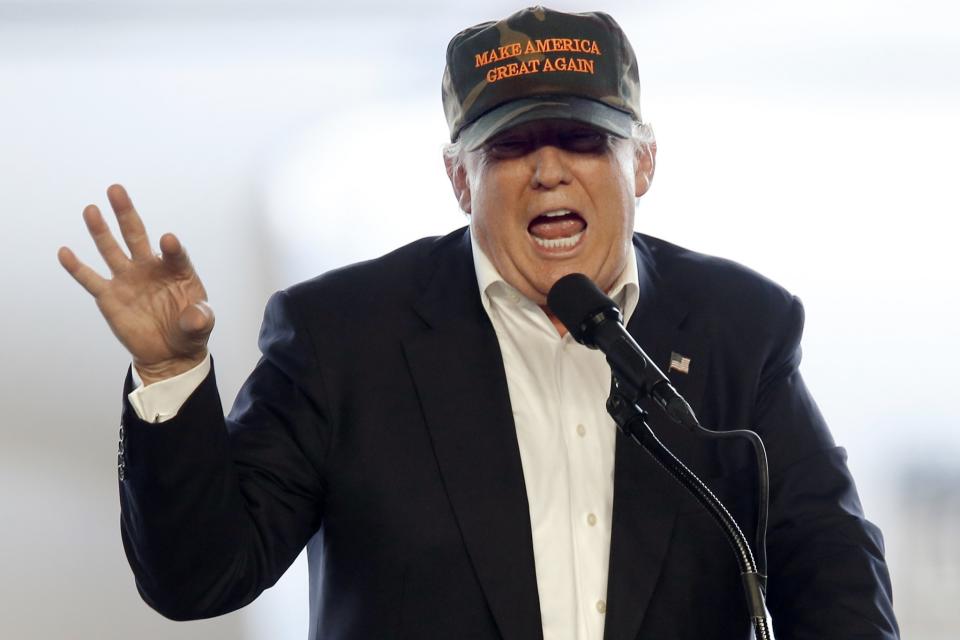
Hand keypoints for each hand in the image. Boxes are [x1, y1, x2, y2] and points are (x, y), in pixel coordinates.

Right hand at [58, 184, 213, 384]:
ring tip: (91, 209)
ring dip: (100, 230)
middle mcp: (150, 268)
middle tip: (116, 190)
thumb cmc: (189, 330)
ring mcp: (128, 279)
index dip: (172, 248)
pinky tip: (65, 251)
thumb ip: (200, 318)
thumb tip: (196, 316)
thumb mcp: (201, 325)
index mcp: (176, 270)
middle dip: (126, 213)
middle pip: (136, 236)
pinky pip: (90, 279)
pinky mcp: (110, 296)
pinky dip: (76, 267)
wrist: (169, 351)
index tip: (168, 240)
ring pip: (111, 250)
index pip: (175, 254)